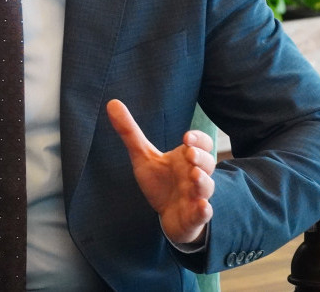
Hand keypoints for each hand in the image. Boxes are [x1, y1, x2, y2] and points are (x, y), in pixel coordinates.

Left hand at [106, 99, 215, 243]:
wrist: (168, 215)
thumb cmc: (160, 182)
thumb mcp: (143, 156)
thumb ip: (129, 131)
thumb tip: (112, 102)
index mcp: (186, 158)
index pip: (201, 144)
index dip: (198, 139)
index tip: (186, 137)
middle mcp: (194, 175)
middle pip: (207, 163)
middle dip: (201, 157)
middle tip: (190, 154)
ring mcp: (196, 196)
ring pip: (206, 187)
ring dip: (203, 181)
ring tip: (194, 175)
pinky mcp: (194, 216)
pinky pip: (203, 213)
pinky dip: (204, 210)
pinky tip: (202, 206)